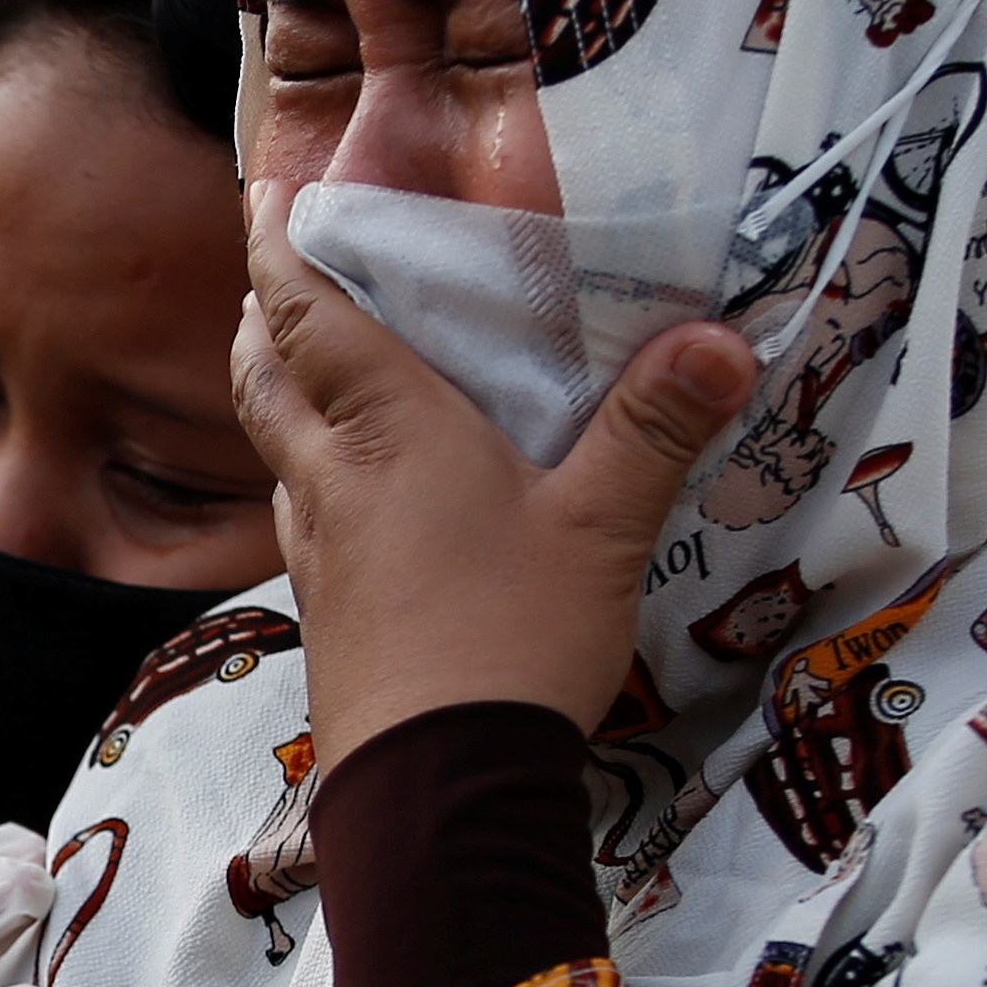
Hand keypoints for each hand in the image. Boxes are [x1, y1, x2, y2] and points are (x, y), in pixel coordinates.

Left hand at [232, 173, 761, 756]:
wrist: (439, 790)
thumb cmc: (512, 642)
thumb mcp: (605, 526)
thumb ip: (657, 428)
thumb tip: (722, 340)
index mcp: (386, 429)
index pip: (308, 314)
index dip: (281, 248)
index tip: (269, 196)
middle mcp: (333, 480)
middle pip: (265, 376)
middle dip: (264, 318)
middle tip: (277, 281)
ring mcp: (320, 555)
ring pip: (276, 451)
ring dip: (280, 399)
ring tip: (309, 376)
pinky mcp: (330, 617)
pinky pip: (303, 521)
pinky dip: (312, 481)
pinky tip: (354, 502)